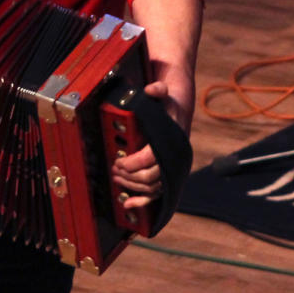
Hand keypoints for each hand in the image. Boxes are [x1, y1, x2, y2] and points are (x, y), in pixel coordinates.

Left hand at [111, 80, 173, 210]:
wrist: (179, 104)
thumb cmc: (167, 100)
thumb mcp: (163, 91)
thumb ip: (158, 90)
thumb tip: (154, 89)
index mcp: (172, 139)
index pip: (152, 157)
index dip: (133, 162)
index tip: (118, 160)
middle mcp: (173, 156)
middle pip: (151, 177)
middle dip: (129, 175)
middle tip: (114, 168)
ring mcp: (171, 166)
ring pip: (153, 187)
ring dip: (132, 186)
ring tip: (116, 177)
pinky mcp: (166, 172)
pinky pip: (156, 193)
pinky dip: (143, 201)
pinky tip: (128, 204)